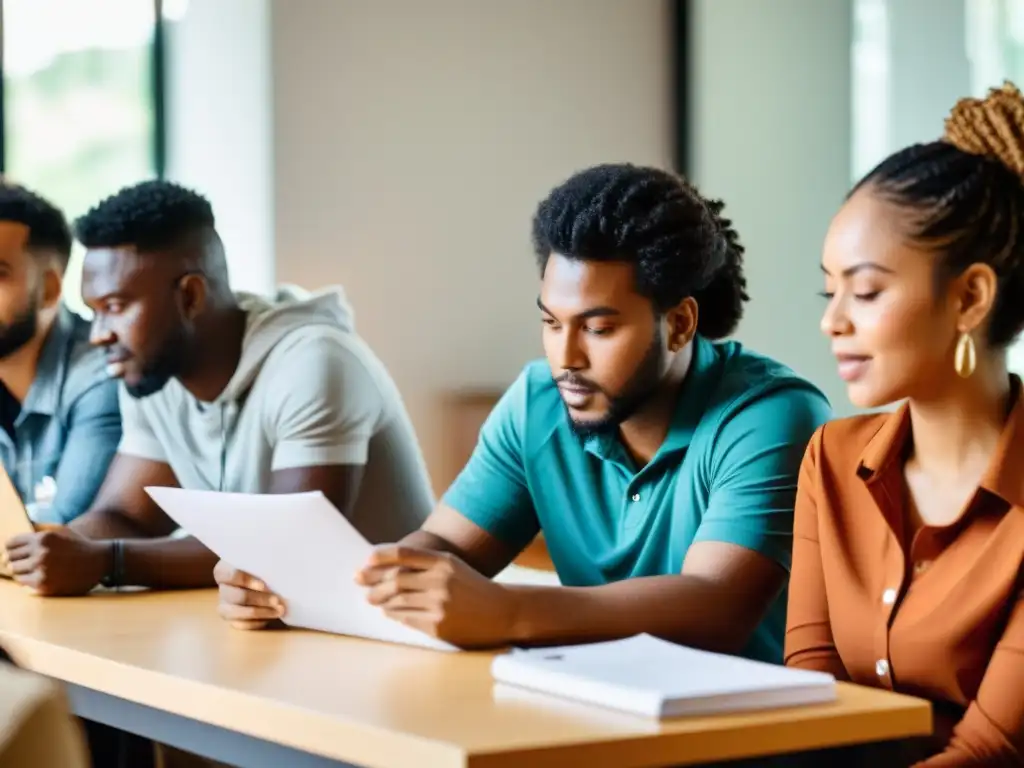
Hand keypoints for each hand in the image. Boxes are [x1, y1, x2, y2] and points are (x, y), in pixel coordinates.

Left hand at [5, 528, 108, 595]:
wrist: (101, 561)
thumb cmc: (79, 546)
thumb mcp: (61, 531)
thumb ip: (39, 530)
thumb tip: (16, 535)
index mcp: (43, 537)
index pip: (10, 544)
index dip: (11, 550)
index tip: (15, 555)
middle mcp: (41, 552)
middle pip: (10, 559)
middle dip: (16, 562)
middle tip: (24, 565)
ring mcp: (42, 568)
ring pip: (15, 572)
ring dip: (21, 573)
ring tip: (33, 572)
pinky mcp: (44, 584)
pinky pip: (23, 584)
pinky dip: (28, 583)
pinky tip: (39, 579)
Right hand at [214, 560, 283, 629]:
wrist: (262, 577)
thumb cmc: (262, 564)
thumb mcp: (261, 557)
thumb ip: (264, 557)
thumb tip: (278, 562)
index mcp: (223, 570)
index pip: (228, 575)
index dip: (245, 580)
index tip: (263, 585)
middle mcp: (222, 589)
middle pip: (236, 596)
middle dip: (259, 599)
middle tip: (277, 600)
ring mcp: (225, 605)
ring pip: (237, 613)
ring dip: (260, 613)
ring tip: (279, 610)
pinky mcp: (232, 619)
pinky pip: (242, 625)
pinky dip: (257, 622)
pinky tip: (271, 617)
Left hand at [355, 545, 519, 648]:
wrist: (502, 611)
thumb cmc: (472, 587)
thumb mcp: (453, 567)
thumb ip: (424, 564)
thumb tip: (386, 569)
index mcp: (444, 561)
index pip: (404, 554)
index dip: (380, 557)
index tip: (365, 561)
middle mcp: (441, 580)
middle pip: (395, 579)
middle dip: (373, 582)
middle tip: (361, 584)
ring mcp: (440, 604)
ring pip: (397, 600)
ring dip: (380, 600)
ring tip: (372, 599)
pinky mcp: (439, 625)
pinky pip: (406, 618)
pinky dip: (393, 614)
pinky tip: (389, 611)